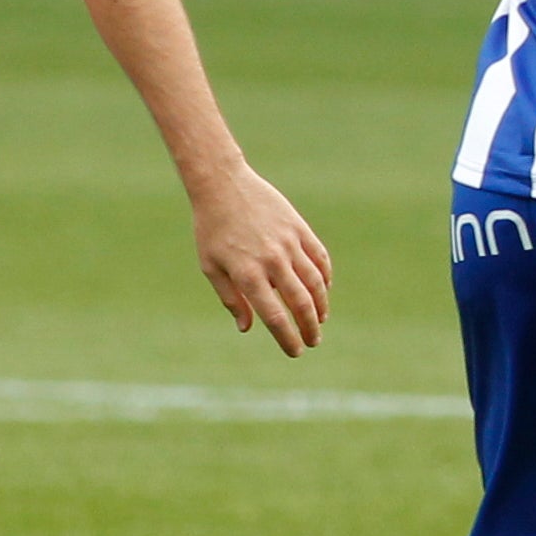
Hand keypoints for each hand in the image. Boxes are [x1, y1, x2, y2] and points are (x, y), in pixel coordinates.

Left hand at [190, 163, 333, 355]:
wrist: (223, 185)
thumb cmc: (211, 229)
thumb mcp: (211, 267)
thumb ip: (231, 299)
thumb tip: (247, 328)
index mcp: (247, 274)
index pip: (275, 316)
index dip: (287, 339)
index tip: (295, 351)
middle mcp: (271, 260)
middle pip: (300, 303)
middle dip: (310, 328)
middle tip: (313, 341)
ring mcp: (288, 242)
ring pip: (315, 282)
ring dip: (321, 306)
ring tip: (320, 320)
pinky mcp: (298, 228)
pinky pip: (319, 258)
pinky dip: (325, 277)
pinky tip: (323, 289)